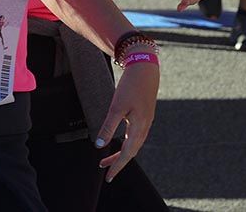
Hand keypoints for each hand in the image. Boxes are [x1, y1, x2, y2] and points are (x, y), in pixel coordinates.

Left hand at [96, 60, 157, 181]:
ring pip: (134, 143)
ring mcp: (146, 121)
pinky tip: (119, 140)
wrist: (146, 68)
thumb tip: (99, 146)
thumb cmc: (131, 86)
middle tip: (104, 169)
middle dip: (118, 161)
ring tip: (106, 157)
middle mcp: (145, 126)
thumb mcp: (116, 106)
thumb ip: (108, 126)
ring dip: (121, 152)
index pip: (127, 154)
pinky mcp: (144, 115)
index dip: (117, 166)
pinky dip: (126, 142)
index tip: (108, 177)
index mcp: (139, 127)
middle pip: (132, 151)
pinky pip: (135, 135)